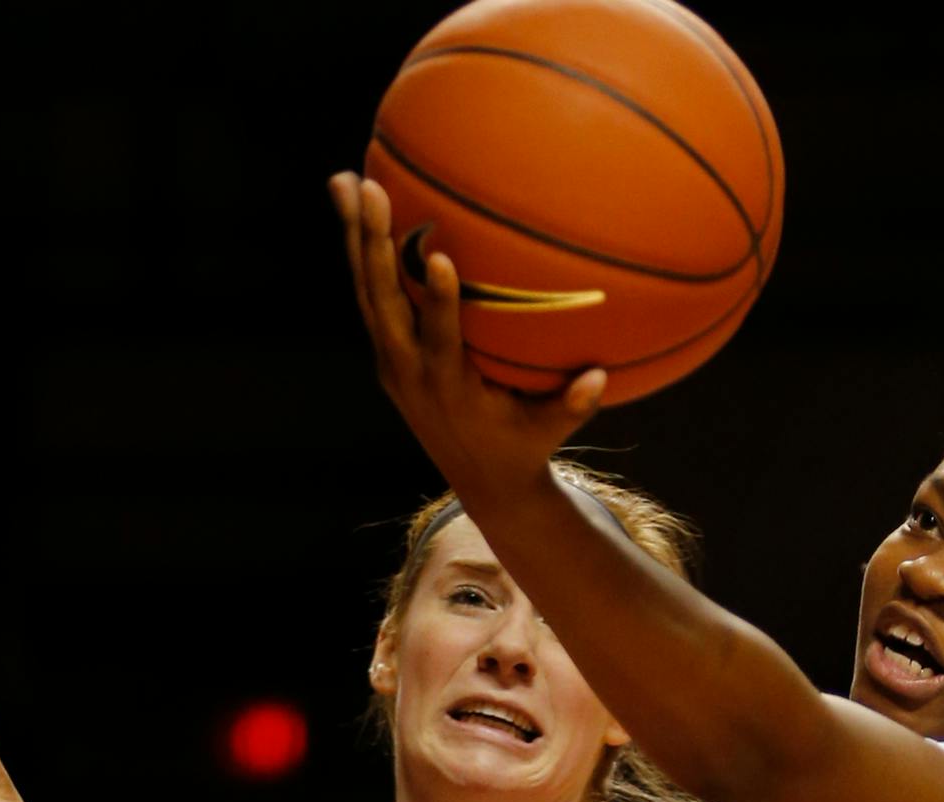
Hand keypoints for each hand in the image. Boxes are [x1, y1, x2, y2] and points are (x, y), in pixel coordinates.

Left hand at [328, 171, 603, 506]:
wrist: (480, 481)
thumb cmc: (524, 447)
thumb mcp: (549, 433)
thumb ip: (572, 406)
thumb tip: (598, 377)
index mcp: (449, 389)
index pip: (439, 341)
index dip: (438, 303)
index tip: (438, 258)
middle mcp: (409, 372)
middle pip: (384, 304)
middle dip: (376, 248)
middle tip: (373, 189)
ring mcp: (391, 360)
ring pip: (367, 292)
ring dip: (354, 238)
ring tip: (345, 180)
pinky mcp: (386, 352)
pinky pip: (369, 295)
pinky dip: (360, 251)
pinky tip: (354, 201)